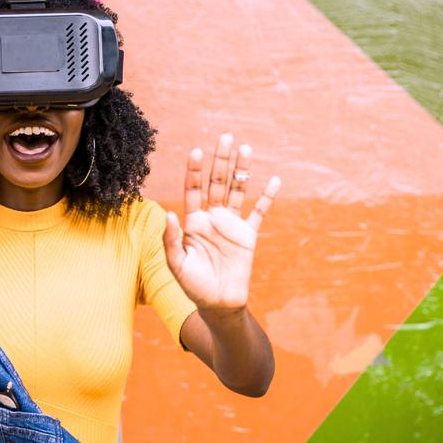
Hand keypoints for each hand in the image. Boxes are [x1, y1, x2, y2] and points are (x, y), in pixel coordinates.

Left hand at [163, 134, 279, 311]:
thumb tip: (168, 213)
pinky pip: (259, 213)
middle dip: (220, 161)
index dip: (195, 171)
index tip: (196, 152)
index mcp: (193, 221)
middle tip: (225, 137)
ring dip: (242, 170)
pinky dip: (267, 197)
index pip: (193, 189)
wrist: (218, 304)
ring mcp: (231, 225)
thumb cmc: (193, 286)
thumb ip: (171, 240)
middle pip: (217, 182)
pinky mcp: (248, 236)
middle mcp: (212, 218)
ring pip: (237, 191)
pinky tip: (275, 181)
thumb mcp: (176, 264)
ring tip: (245, 149)